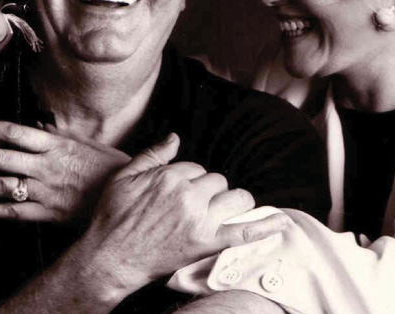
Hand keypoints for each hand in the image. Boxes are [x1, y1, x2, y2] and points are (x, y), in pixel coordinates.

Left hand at [0, 120, 130, 221]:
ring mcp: (45, 192)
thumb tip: (37, 127)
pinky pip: (11, 212)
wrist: (127, 198)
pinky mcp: (47, 214)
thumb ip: (59, 136)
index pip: (13, 132)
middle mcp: (47, 167)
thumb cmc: (109, 169)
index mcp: (56, 146)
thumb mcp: (87, 144)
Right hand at [79, 133, 292, 295]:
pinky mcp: (206, 244)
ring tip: (219, 211)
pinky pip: (244, 232)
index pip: (196, 168)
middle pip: (218, 181)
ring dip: (232, 202)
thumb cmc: (113, 217)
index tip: (175, 194)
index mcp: (169, 176)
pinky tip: (284, 222)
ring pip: (236, 198)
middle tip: (190, 207)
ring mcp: (200, 220)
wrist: (110, 258)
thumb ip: (153, 154)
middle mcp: (188, 195)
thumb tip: (175, 136)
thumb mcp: (124, 177)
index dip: (187, 180)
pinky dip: (266, 227)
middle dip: (208, 191)